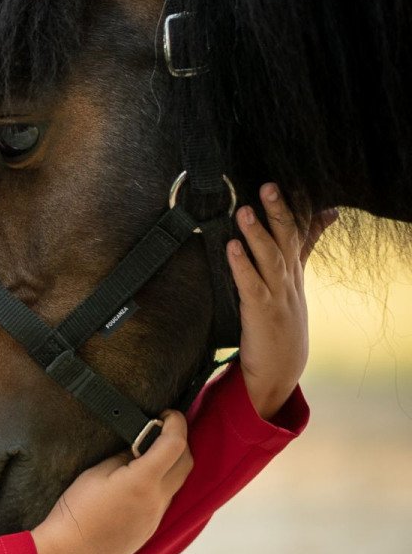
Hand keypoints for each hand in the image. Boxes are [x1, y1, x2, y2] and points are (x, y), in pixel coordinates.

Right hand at [31, 411, 192, 553]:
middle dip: (179, 441)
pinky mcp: (149, 530)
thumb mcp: (95, 474)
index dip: (176, 423)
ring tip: (148, 452)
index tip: (167, 413)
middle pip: (186, 463)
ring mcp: (156, 518)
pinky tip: (139, 480)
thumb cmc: (76, 512)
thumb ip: (122, 458)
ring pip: (177, 482)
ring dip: (171, 463)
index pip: (174, 444)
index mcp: (144, 481)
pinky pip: (165, 500)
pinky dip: (160, 483)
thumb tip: (137, 448)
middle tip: (161, 428)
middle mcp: (158, 500)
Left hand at [227, 184, 337, 420]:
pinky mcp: (261, 313)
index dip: (297, 208)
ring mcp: (277, 296)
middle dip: (278, 211)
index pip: (300, 234)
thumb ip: (299, 253)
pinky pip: (250, 285)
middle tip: (269, 185)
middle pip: (287, 239)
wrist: (279, 372)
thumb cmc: (281, 325)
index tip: (292, 181)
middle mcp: (289, 281)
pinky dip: (242, 265)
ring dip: (257, 233)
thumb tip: (320, 224)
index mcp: (294, 273)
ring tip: (245, 210)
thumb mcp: (293, 287)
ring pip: (270, 258)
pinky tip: (232, 247)